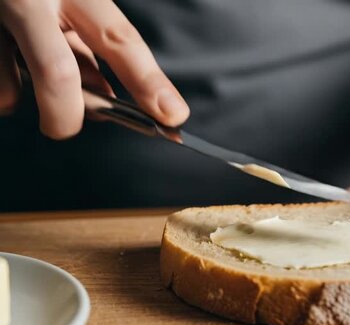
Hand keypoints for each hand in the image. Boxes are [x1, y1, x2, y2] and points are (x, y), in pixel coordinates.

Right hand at [0, 0, 188, 138]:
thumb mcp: (70, 9)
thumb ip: (89, 48)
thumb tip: (107, 101)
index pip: (120, 40)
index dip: (147, 82)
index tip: (173, 115)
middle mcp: (32, 2)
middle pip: (57, 75)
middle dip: (66, 115)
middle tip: (68, 126)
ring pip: (14, 88)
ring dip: (26, 99)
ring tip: (25, 80)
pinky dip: (8, 91)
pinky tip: (8, 68)